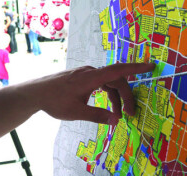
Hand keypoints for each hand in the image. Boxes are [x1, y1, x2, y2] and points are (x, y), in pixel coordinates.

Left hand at [33, 63, 154, 124]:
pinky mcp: (80, 77)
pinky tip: (105, 105)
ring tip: (116, 115)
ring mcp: (84, 74)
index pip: (118, 70)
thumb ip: (97, 115)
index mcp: (90, 77)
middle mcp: (89, 72)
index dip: (136, 67)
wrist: (35, 93)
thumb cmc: (54, 101)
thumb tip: (116, 120)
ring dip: (115, 97)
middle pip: (115, 79)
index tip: (151, 65)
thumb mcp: (76, 112)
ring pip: (107, 82)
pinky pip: (99, 82)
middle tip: (129, 113)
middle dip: (125, 96)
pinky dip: (106, 93)